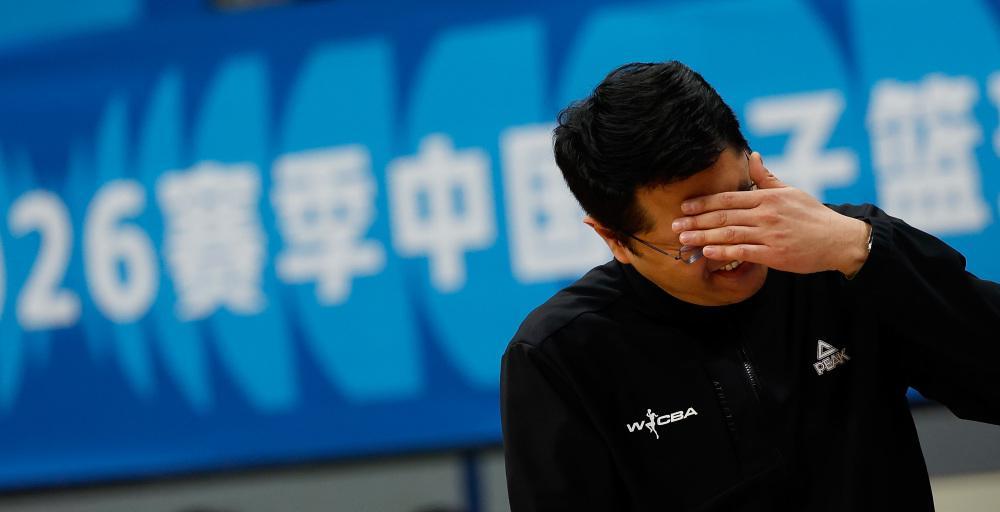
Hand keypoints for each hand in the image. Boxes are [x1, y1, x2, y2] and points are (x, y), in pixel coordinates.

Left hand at [671, 152, 869, 275]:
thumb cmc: (813, 216)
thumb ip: (767, 178)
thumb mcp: (791, 191)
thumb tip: (753, 156)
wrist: (838, 240)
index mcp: (768, 197)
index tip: (684, 207)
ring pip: (729, 233)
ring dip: (703, 236)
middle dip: (695, 221)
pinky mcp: (774, 254)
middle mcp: (766, 213)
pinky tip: (707, 252)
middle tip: (674, 226)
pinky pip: (743, 252)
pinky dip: (723, 252)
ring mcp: (770, 234)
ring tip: (684, 240)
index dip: (703, 202)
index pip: (728, 198)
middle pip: (723, 215)